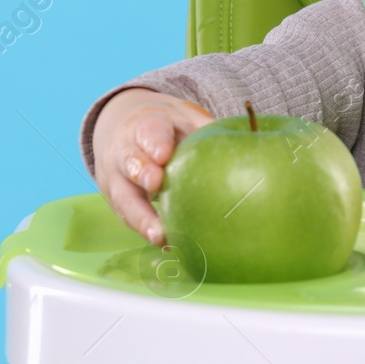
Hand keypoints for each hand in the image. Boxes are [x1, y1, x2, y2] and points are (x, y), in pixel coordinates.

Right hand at [92, 88, 212, 245]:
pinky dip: (147, 232)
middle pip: (129, 163)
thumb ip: (206, 129)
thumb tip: (247, 142)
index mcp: (145, 125)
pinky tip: (169, 246)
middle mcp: (125, 152)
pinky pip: (129, 218)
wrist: (125, 130)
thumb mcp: (185, 117)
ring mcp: (117, 180)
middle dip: (141, 173)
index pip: (149, 131)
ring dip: (141, 218)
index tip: (163, 154)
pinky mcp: (119, 203)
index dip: (155, 142)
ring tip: (159, 235)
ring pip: (124, 198)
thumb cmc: (167, 128)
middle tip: (154, 184)